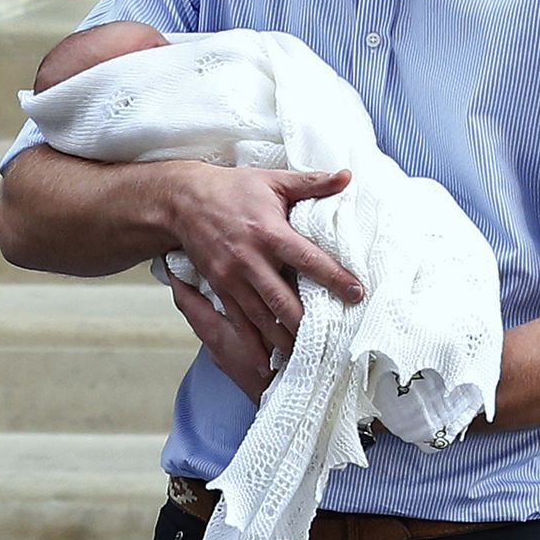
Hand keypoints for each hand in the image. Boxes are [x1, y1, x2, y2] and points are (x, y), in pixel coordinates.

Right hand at [165, 164, 362, 395]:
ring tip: (307, 358)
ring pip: (262, 318)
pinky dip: (253, 345)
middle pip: (284, 300)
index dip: (335, 278)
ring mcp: (232, 278)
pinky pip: (238, 322)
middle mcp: (251, 259)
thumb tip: (348, 176)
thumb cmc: (232, 188)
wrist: (182, 201)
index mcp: (269, 232)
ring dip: (284, 339)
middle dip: (308, 323)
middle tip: (334, 340)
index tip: (357, 294)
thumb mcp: (272, 180)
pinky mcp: (219, 288)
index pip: (309, 259)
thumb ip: (311, 183)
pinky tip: (267, 362)